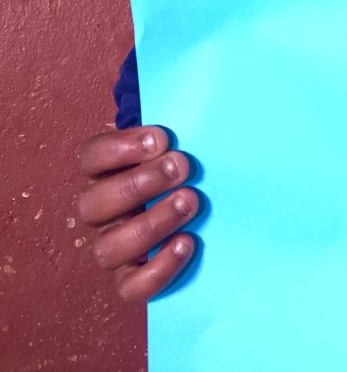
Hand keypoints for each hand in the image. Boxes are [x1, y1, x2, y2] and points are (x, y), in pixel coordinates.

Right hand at [76, 126, 198, 301]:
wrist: (194, 199)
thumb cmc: (182, 164)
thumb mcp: (176, 144)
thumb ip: (178, 130)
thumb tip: (204, 112)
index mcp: (103, 173)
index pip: (90, 158)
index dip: (120, 147)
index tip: (161, 138)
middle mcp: (101, 212)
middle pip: (92, 205)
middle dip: (139, 184)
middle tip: (182, 166)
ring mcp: (113, 247)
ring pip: (108, 249)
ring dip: (150, 224)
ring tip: (190, 201)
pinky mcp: (131, 278)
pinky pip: (131, 287)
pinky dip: (158, 268)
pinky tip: (186, 242)